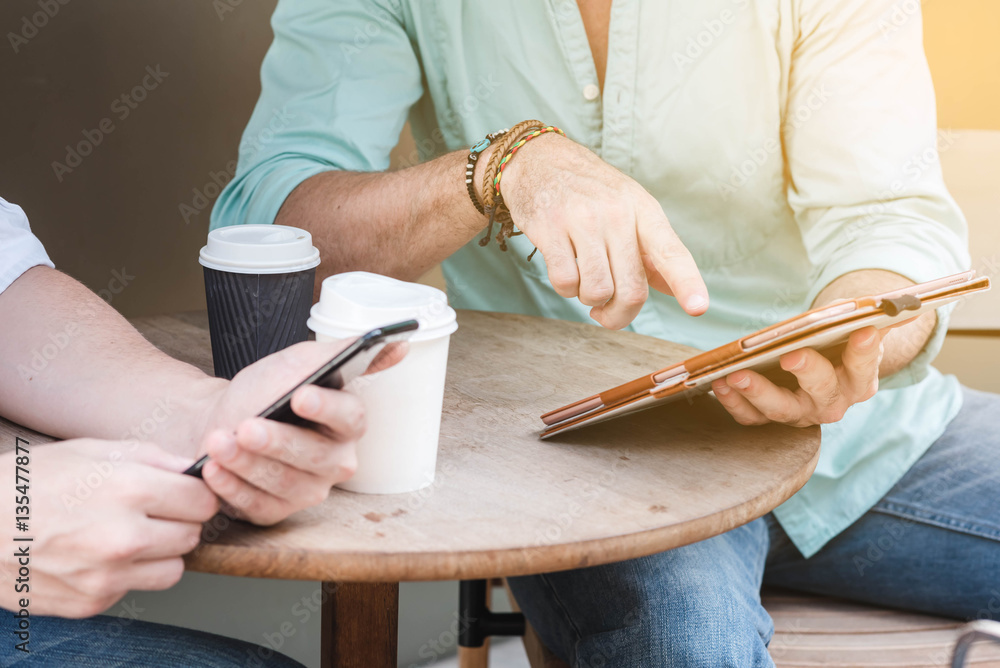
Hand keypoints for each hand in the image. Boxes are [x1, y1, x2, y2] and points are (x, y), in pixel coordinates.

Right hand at [0, 440, 217, 617]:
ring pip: (173, 569)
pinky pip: (134, 589)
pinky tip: (97, 555)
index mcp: (130, 490)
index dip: (195, 494)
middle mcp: (124, 537)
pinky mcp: (92, 602)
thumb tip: (191, 468)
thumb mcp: (91, 450)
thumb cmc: (28, 484)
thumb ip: (152, 458)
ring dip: (160, 554)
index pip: (203, 501)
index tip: (183, 493)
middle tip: (152, 512)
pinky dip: (125, 574)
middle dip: (179, 522)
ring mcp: (108, 575)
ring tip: (128, 535)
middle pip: (192, 535)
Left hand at [196, 340, 405, 525]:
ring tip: (217, 443)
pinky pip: (258, 505)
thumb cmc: (265, 390)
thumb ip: (343, 352)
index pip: (350, 417)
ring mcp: (306, 489)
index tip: (300, 396)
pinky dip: (232, 488)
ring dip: (248, 464)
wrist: (221, 417)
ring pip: (284, 483)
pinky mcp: (275, 510)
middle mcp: (334, 460)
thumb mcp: (299, 362)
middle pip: (315, 456)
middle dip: (277, 442)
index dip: (327, 408)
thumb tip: (397, 345)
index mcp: (346, 422)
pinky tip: (212, 470)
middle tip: (246, 426)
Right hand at [498, 133, 708, 328]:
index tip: (698, 308)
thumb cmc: (590, 192)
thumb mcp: (629, 208)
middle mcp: (617, 213)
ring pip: (596, 292)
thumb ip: (653, 251)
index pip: (671, 252)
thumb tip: (679, 291)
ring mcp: (582, 220)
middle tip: (606, 313)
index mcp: (643, 209)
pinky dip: (564, 289)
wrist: (538, 159)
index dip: (687, 283)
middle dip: (618, 314)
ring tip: (582, 280)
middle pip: (631, 289)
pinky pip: (565, 283)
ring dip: (588, 299)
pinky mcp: (549, 229)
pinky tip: (564, 270)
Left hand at [711, 327, 883, 426]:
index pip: (864, 366)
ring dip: (757, 392)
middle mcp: (832, 402)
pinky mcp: (769, 417)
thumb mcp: (852, 327)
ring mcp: (800, 414)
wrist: (815, 364)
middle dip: (808, 372)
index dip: (864, 351)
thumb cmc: (835, 341)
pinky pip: (751, 417)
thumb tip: (896, 303)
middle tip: (792, 355)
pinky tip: (720, 383)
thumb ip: (867, 316)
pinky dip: (734, 402)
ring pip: (781, 409)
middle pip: (822, 392)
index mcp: (860, 379)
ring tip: (737, 374)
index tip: (864, 331)